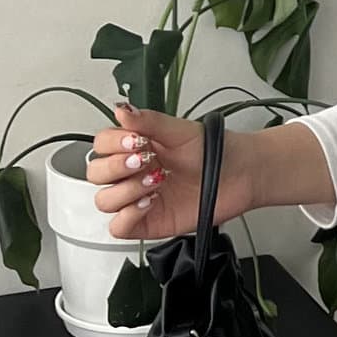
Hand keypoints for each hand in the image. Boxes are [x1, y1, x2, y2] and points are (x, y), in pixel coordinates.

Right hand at [86, 103, 257, 240]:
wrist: (241, 174)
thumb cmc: (215, 152)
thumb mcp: (181, 130)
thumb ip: (149, 121)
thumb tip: (122, 109)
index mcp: (135, 148)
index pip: (101, 145)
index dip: (112, 144)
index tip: (136, 141)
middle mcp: (133, 173)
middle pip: (96, 174)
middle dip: (116, 167)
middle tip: (146, 161)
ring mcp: (139, 198)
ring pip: (104, 201)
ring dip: (126, 190)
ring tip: (156, 181)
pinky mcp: (149, 222)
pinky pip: (118, 227)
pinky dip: (128, 215)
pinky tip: (150, 202)